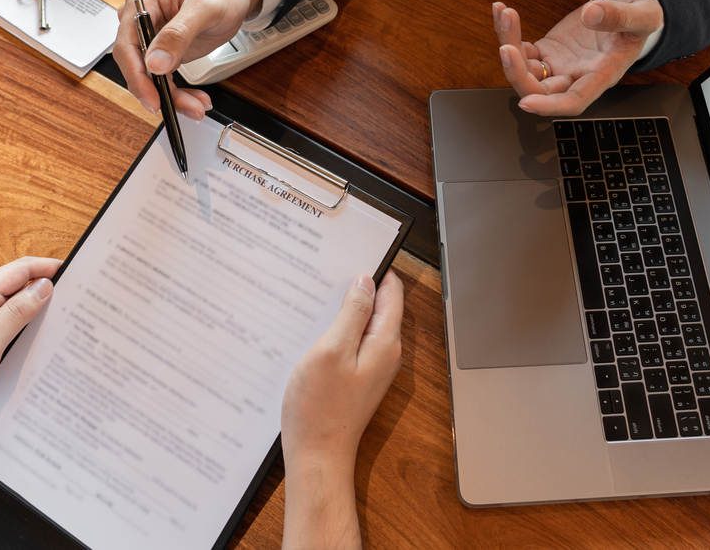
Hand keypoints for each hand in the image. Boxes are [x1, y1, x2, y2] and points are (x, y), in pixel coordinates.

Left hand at [0, 257, 57, 488]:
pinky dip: (19, 324)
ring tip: (61, 319)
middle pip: (15, 284)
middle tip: (76, 300)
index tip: (78, 273)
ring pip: (8, 303)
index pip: (19, 270)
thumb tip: (42, 287)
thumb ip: (13, 316)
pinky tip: (32, 339)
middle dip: (46, 287)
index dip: (49, 267)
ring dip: (34, 308)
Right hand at [113, 0, 263, 119]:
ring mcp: (149, 36)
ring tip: (195, 106)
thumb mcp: (204, 9)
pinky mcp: (161, 51)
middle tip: (179, 107)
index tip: (152, 97)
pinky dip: (177, 92)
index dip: (136, 74)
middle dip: (157, 90)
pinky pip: (162, 78)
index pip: (127, 43)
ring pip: (149, 76)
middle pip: (135, 64)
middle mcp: (140, 18)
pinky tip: (194, 100)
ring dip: (170, 96)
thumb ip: (178, 34)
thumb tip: (155, 62)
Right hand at [281, 272, 403, 549]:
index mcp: (385, 342)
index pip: (392, 292)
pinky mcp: (358, 377)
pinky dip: (339, 329)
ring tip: (318, 296)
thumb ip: (353, 313)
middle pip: (380, 305)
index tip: (352, 254)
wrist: (317, 455)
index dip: (374, 269)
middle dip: (358, 286)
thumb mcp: (332, 349)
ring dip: (346, 309)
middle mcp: (386, 353)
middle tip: (328, 271)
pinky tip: (317, 328)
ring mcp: (373, 366)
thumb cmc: (320, 407)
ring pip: (365, 323)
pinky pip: (354, 342)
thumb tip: (365, 281)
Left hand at [493, 0, 663, 115]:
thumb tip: (591, 14)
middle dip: (517, 73)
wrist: (630, 12)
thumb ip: (620, 17)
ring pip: (524, 68)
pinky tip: (501, 11)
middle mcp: (576, 77)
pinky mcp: (548, 50)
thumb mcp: (642, 16)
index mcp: (601, 76)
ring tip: (504, 14)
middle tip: (506, 47)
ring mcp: (558, 65)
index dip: (550, 106)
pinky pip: (521, 48)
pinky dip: (508, 32)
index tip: (527, 103)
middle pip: (539, 90)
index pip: (574, 101)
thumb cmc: (641, 21)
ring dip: (509, 44)